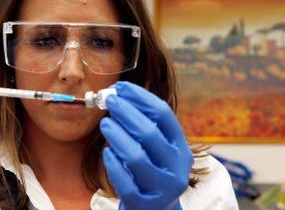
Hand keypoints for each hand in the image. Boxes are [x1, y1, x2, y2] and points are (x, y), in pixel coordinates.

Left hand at [100, 81, 192, 209]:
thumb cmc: (151, 172)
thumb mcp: (156, 150)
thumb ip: (144, 126)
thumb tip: (118, 95)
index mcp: (181, 148)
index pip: (164, 115)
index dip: (141, 97)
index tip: (121, 86)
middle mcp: (176, 168)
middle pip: (149, 133)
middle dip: (126, 112)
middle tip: (108, 100)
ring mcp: (161, 188)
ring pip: (136, 157)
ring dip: (117, 135)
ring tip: (104, 123)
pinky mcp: (143, 204)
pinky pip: (124, 181)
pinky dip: (113, 163)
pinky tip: (107, 153)